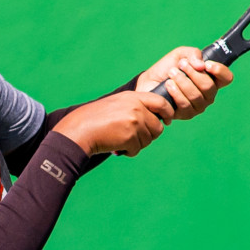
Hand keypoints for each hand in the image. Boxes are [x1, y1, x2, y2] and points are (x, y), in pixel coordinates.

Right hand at [53, 91, 175, 156]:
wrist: (80, 130)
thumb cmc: (95, 119)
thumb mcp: (116, 104)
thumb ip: (135, 107)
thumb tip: (155, 120)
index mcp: (133, 97)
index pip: (161, 102)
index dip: (168, 112)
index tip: (168, 119)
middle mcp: (136, 108)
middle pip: (157, 126)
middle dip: (149, 135)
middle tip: (135, 138)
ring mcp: (134, 122)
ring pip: (148, 140)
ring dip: (136, 144)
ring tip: (121, 141)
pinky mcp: (130, 137)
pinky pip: (138, 149)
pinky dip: (129, 151)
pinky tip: (117, 147)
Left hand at [136, 47, 231, 119]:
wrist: (149, 81)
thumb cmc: (167, 68)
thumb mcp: (180, 54)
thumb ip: (193, 54)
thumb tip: (201, 66)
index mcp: (211, 79)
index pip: (226, 78)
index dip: (219, 71)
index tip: (207, 64)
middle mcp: (208, 94)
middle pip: (209, 86)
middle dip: (193, 74)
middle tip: (181, 65)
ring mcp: (198, 106)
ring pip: (196, 96)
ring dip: (182, 82)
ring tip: (171, 73)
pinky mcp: (186, 114)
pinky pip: (185, 105)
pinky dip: (176, 93)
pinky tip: (169, 85)